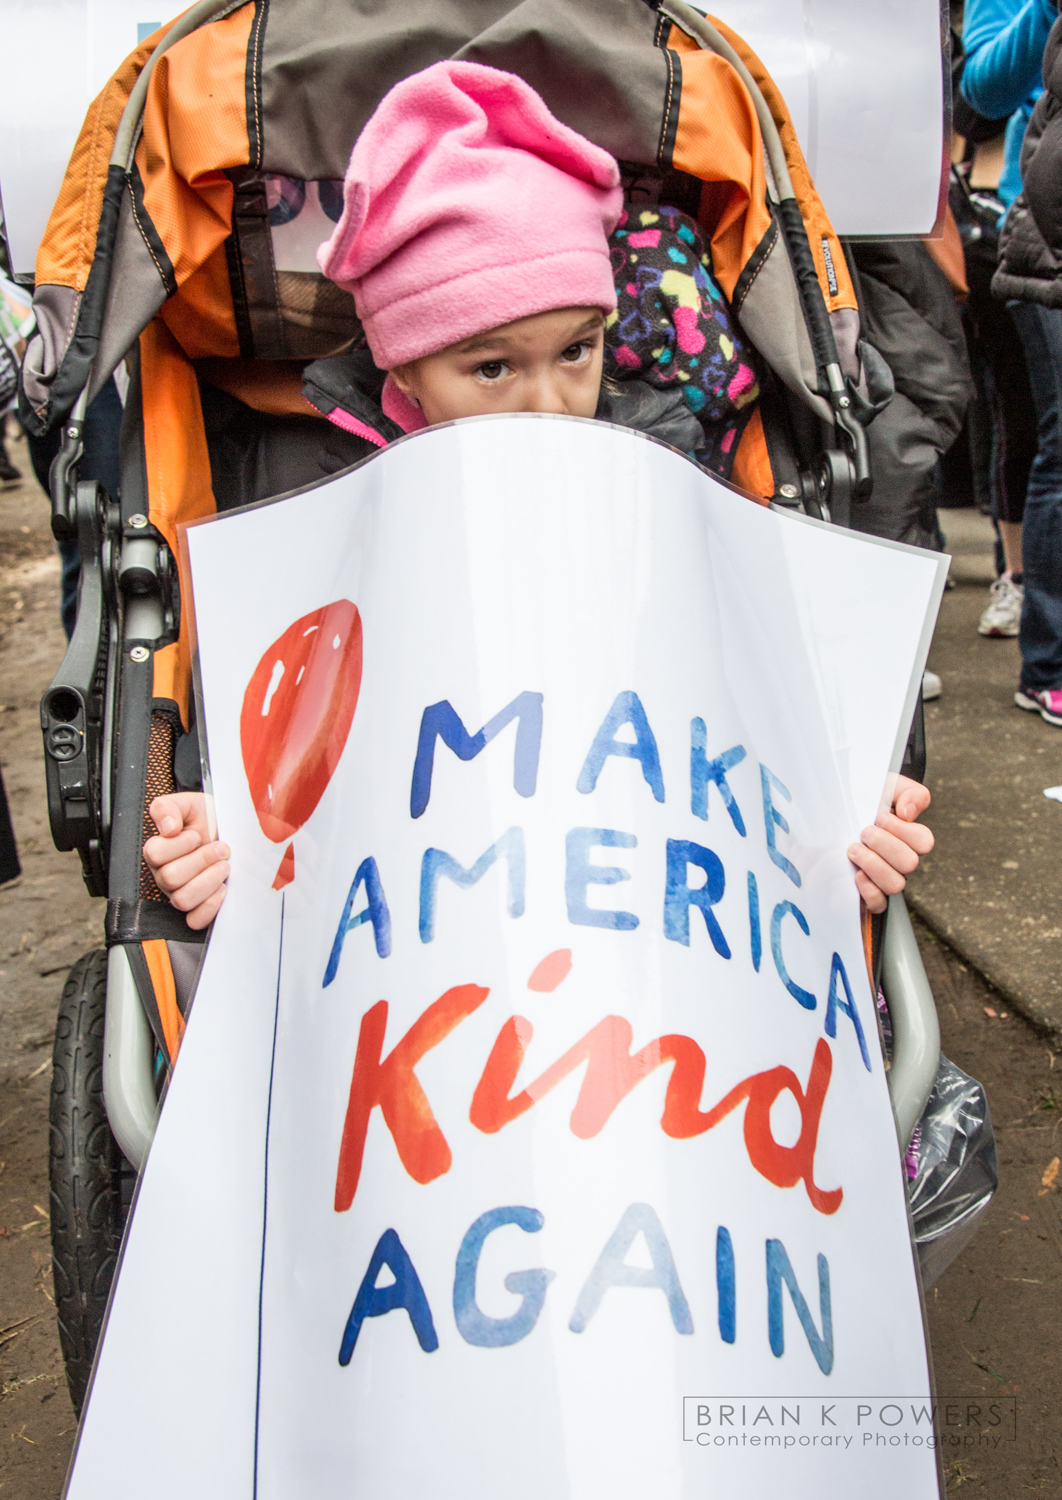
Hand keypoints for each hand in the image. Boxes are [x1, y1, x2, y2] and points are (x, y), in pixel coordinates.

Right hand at [142, 792, 229, 929]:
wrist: (236, 834)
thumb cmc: (210, 820)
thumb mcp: (190, 804)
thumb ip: (168, 807)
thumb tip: (167, 827)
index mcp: (159, 851)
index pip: (155, 854)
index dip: (179, 844)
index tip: (197, 834)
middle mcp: (165, 875)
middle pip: (170, 878)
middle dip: (202, 860)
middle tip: (221, 849)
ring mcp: (180, 894)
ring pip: (182, 900)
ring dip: (208, 881)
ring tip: (224, 866)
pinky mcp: (198, 909)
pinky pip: (194, 921)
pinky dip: (209, 906)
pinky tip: (223, 888)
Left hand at [847, 774, 933, 914]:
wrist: (816, 820)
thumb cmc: (854, 802)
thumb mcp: (882, 787)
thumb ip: (908, 792)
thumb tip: (909, 813)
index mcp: (905, 836)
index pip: (924, 842)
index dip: (903, 830)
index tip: (880, 817)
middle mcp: (897, 860)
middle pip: (910, 863)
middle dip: (884, 844)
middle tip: (863, 833)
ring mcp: (882, 879)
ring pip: (895, 884)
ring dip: (873, 864)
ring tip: (852, 850)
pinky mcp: (864, 896)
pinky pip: (878, 904)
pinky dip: (868, 889)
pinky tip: (855, 874)